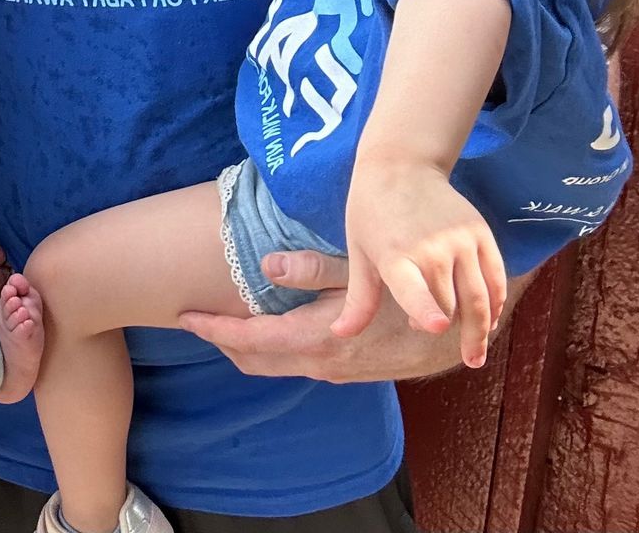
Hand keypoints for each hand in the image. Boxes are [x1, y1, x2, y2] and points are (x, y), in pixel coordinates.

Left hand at [181, 251, 463, 383]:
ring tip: (223, 319)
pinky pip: (293, 365)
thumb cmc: (407, 293)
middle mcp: (319, 364)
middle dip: (221, 341)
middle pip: (253, 360)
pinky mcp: (345, 372)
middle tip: (195, 318)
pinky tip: (268, 326)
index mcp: (316, 339)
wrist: (455, 332)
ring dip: (245, 347)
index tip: (184, 316)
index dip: (212, 328)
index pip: (249, 339)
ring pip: (273, 366)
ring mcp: (333, 372)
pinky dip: (270, 350)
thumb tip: (266, 265)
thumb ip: (312, 270)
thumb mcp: (359, 272)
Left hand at [336, 160, 507, 367]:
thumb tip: (339, 335)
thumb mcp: (358, 252)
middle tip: (453, 349)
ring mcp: (461, 240)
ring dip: (480, 330)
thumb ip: (359, 298)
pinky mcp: (480, 233)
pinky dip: (495, 303)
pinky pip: (495, 277)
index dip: (425, 308)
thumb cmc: (371, 211)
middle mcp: (432, 248)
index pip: (413, 286)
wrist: (401, 164)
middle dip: (448, 332)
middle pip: (449, 305)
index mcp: (395, 255)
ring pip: (478, 297)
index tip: (438, 327)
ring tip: (475, 356)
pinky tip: (489, 320)